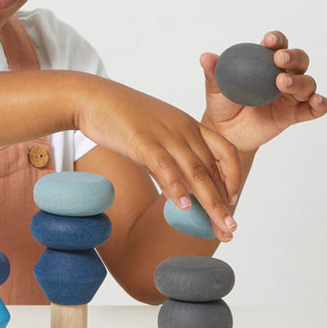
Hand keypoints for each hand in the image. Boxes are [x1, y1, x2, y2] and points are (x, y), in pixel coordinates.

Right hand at [75, 77, 240, 241]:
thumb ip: (169, 161)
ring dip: (210, 203)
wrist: (93, 97)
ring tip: (219, 227)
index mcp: (188, 125)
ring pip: (195, 172)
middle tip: (230, 230)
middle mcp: (183, 129)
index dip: (233, 176)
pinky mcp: (143, 140)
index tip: (233, 199)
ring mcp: (164, 134)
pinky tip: (184, 207)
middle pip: (212, 170)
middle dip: (223, 203)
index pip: (225, 150)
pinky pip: (165, 167)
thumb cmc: (121, 117)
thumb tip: (179, 191)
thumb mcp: (154, 136)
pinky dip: (176, 188)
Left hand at [200, 30, 326, 154]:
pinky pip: (313, 109)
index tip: (269, 41)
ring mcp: (290, 95)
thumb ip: (213, 72)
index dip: (277, 40)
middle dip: (293, 56)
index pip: (277, 45)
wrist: (225, 132)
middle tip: (279, 60)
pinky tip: (317, 101)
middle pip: (299, 60)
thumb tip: (206, 57)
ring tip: (282, 82)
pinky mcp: (295, 114)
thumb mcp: (215, 87)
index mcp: (264, 62)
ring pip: (307, 83)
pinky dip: (320, 104)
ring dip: (299, 80)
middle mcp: (282, 74)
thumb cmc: (222, 103)